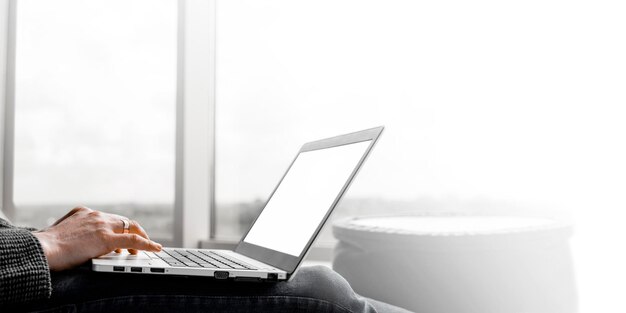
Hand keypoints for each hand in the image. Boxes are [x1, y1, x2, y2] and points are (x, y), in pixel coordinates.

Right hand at [33, 206, 161, 270]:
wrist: (41, 249)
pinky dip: (147, 243)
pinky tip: (155, 248)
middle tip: (142, 241)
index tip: (124, 234)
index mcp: (83, 212)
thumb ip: (73, 233)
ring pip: (131, 227)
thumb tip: (77, 243)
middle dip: (135, 231)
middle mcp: (95, 215)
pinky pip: (133, 239)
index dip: (120, 226)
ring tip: (148, 247)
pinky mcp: (106, 238)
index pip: (109, 218)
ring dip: (142, 237)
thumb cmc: (46, 246)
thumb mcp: (60, 233)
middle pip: (123, 220)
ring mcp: (102, 225)